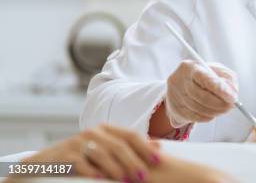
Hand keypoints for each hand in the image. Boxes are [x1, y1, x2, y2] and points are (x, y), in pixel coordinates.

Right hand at [20, 124, 161, 181]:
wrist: (45, 164)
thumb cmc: (82, 158)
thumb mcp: (106, 150)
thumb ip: (129, 147)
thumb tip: (158, 146)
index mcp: (106, 130)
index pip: (130, 136)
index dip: (145, 148)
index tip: (158, 160)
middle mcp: (93, 133)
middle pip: (118, 146)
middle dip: (133, 162)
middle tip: (143, 177)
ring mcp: (78, 142)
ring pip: (102, 154)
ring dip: (116, 168)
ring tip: (125, 180)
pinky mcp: (65, 155)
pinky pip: (81, 163)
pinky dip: (92, 172)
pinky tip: (100, 179)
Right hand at [165, 60, 237, 127]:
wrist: (183, 84)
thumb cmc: (204, 76)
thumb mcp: (217, 71)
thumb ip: (227, 79)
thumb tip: (232, 94)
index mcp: (190, 67)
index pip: (204, 78)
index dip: (220, 89)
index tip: (232, 98)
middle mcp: (179, 80)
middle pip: (201, 96)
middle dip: (219, 103)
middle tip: (231, 106)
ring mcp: (174, 96)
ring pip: (198, 108)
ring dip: (215, 111)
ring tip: (223, 109)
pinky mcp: (174, 109)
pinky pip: (193, 117)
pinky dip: (206, 117)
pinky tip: (212, 113)